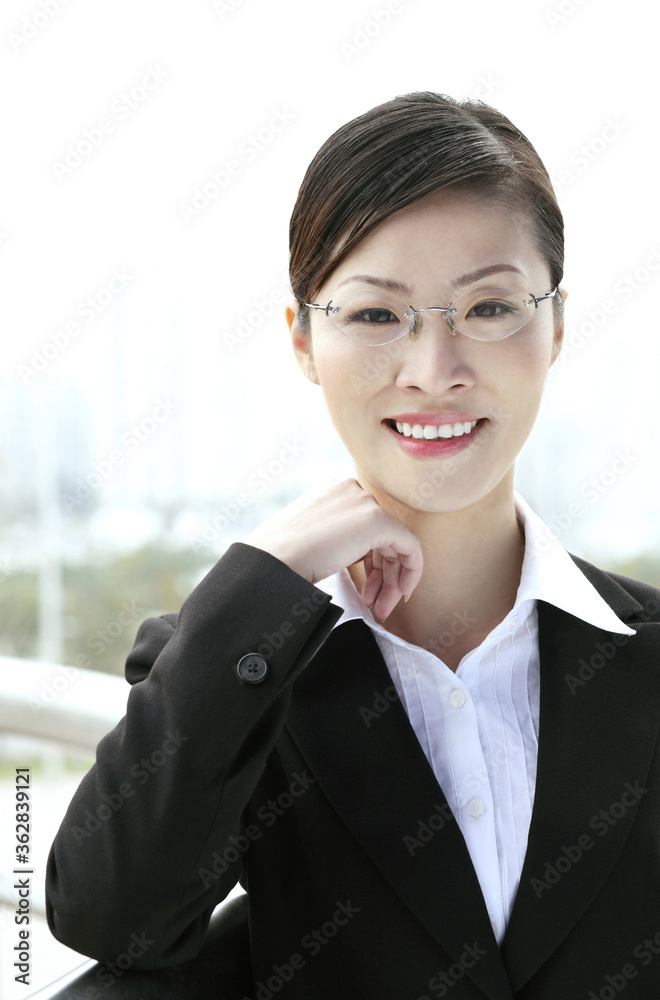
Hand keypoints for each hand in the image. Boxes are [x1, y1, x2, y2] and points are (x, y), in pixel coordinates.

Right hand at [242, 477, 422, 619]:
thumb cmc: (280, 558)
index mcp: (332, 490)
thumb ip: (335, 536)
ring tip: (381, 609)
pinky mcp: (378, 521)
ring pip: (396, 543)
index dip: (370, 561)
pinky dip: (411, 571)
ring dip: (391, 580)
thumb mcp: (309, 537)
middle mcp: (350, 489)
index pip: (364, 526)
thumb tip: (356, 553)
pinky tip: (401, 595)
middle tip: (376, 604)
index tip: (367, 589)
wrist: (272, 562)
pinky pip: (409, 546)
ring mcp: (364, 503)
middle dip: (382, 574)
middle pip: (381, 536)